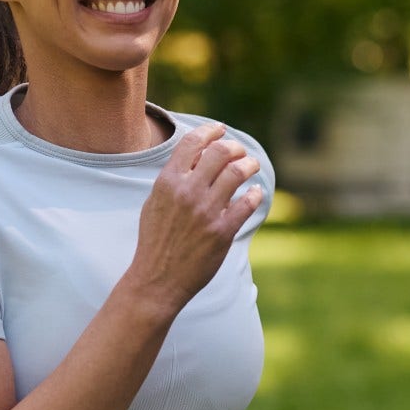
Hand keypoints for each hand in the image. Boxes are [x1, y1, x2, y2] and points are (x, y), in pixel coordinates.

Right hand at [125, 123, 264, 311]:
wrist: (157, 279)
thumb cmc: (155, 240)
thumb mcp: (154, 203)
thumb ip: (173, 179)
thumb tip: (195, 157)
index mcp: (168, 182)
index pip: (193, 143)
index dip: (210, 131)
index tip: (221, 130)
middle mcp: (187, 192)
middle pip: (220, 152)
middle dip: (235, 147)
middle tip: (240, 152)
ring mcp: (206, 212)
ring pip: (237, 173)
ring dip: (249, 165)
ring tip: (252, 166)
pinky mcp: (222, 232)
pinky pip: (247, 203)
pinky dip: (255, 194)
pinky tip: (255, 193)